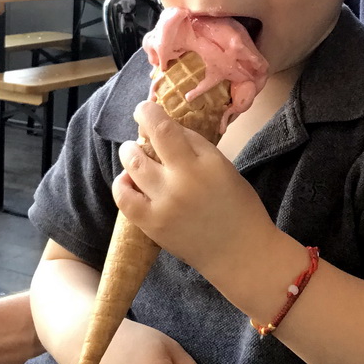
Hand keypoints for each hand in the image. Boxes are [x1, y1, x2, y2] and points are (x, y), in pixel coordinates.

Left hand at [114, 101, 275, 276]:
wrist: (241, 253)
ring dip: (129, 154)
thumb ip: (196, 147)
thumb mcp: (224, 167)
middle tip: (141, 133)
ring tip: (134, 155)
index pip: (166, 128)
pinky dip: (122, 184)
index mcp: (206, 162)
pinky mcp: (152, 224)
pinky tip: (128, 181)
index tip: (144, 109)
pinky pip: (124, 198)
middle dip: (138, 130)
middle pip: (147, 142)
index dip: (149, 113)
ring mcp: (164, 203)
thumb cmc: (239, 207)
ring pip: (132, 165)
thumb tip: (167, 128)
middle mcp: (182, 179)